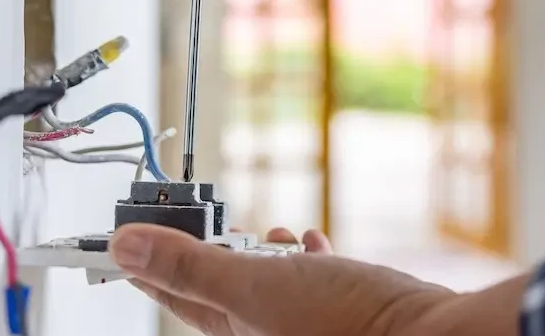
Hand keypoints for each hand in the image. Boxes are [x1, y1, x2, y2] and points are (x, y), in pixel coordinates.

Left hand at [110, 224, 456, 335]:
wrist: (423, 332)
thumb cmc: (345, 321)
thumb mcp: (255, 285)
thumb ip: (191, 264)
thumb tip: (127, 246)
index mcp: (232, 329)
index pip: (170, 293)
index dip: (144, 262)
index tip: (122, 237)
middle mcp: (261, 328)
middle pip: (215, 283)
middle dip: (208, 247)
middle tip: (200, 219)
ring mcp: (297, 318)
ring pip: (260, 278)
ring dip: (258, 248)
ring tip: (269, 232)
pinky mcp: (333, 306)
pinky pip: (305, 278)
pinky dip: (302, 257)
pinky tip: (314, 244)